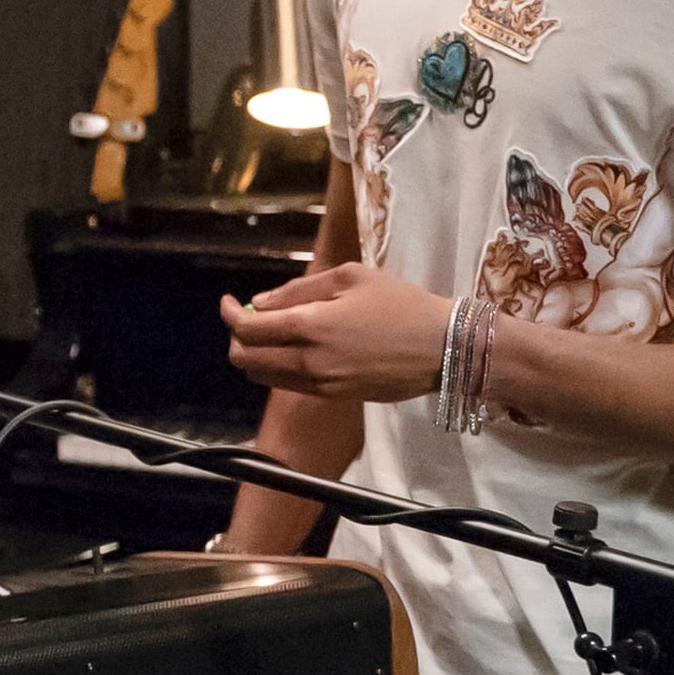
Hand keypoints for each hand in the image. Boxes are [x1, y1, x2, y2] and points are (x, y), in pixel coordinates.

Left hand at [222, 262, 454, 402]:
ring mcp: (321, 384)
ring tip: (273, 330)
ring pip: (264, 375)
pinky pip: (290, 384)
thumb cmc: (401, 304)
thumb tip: (262, 303)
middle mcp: (309, 361)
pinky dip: (280, 366)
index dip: (229, 314)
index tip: (229, 302)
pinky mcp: (334, 396)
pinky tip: (297, 346)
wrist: (444, 347)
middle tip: (248, 317)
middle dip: (237, 337)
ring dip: (257, 353)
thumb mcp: (350, 278)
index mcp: (310, 326)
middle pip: (245, 359)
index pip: (247, 329)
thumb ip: (299, 290)